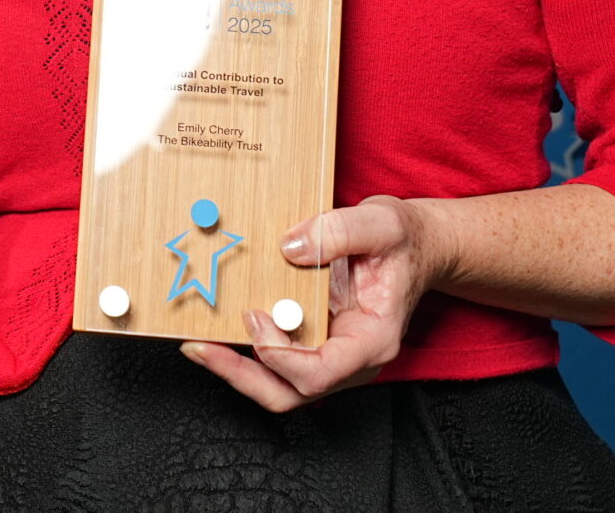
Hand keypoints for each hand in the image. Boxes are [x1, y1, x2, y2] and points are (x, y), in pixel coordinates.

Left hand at [181, 195, 441, 411]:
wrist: (416, 246)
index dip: (281, 357)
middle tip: (202, 347)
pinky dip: (246, 349)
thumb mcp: (381, 223)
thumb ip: (337, 231)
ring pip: (279, 384)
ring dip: (237, 367)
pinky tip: (219, 327)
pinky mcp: (315, 341)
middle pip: (292, 392)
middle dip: (242, 375)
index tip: (255, 319)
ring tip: (199, 341)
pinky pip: (277, 360)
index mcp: (372, 340)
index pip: (322, 373)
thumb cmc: (404, 242)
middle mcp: (351, 359)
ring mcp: (331, 354)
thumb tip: (289, 247)